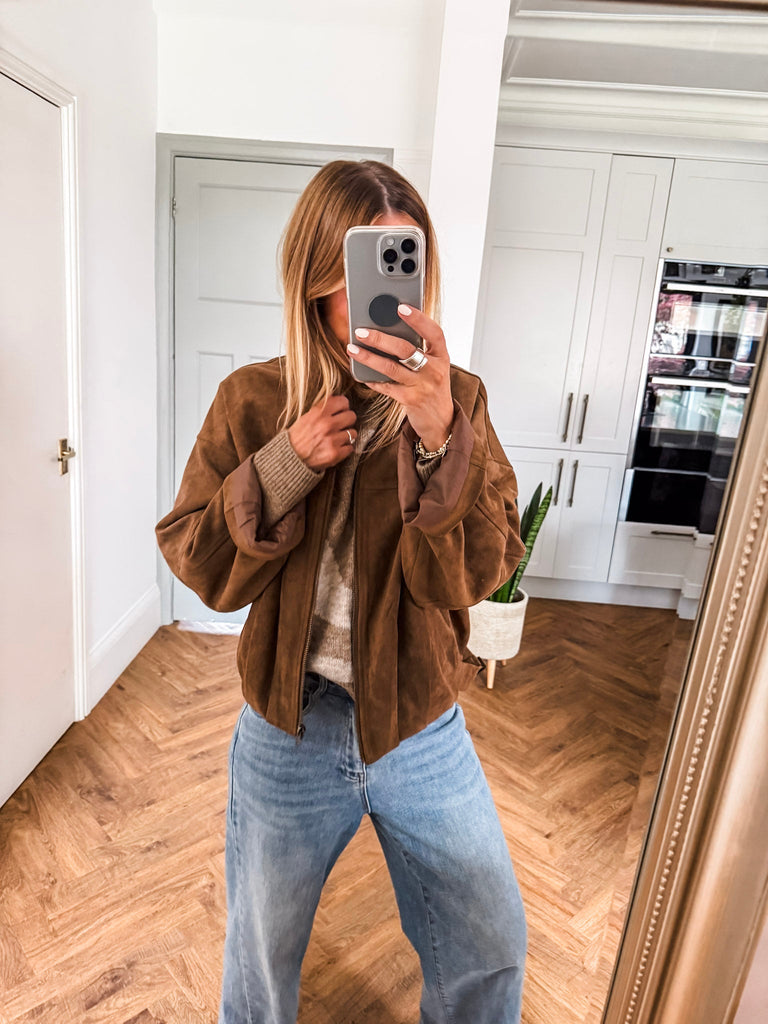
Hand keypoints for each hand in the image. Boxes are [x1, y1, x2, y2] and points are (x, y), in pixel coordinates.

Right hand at [288, 395, 356, 470]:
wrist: (290, 457)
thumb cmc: (297, 437)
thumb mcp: (306, 416)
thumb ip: (321, 409)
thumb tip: (337, 401)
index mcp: (318, 413)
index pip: (343, 401)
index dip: (343, 406)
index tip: (341, 410)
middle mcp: (326, 425)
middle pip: (352, 416)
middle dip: (347, 420)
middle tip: (341, 425)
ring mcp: (332, 440)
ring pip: (353, 433)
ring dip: (346, 435)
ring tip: (337, 438)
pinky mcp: (335, 454)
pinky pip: (350, 448)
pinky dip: (345, 449)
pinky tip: (336, 447)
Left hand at [347, 305, 453, 450]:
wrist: (440, 420)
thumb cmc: (432, 385)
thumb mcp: (433, 365)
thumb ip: (419, 349)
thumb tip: (388, 328)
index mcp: (442, 355)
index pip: (434, 332)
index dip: (418, 319)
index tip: (401, 307)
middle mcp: (434, 370)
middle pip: (406, 350)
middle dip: (380, 338)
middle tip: (360, 331)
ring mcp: (422, 386)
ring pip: (391, 368)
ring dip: (369, 357)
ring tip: (352, 349)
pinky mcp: (410, 400)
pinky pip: (386, 387)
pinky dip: (372, 379)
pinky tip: (360, 373)